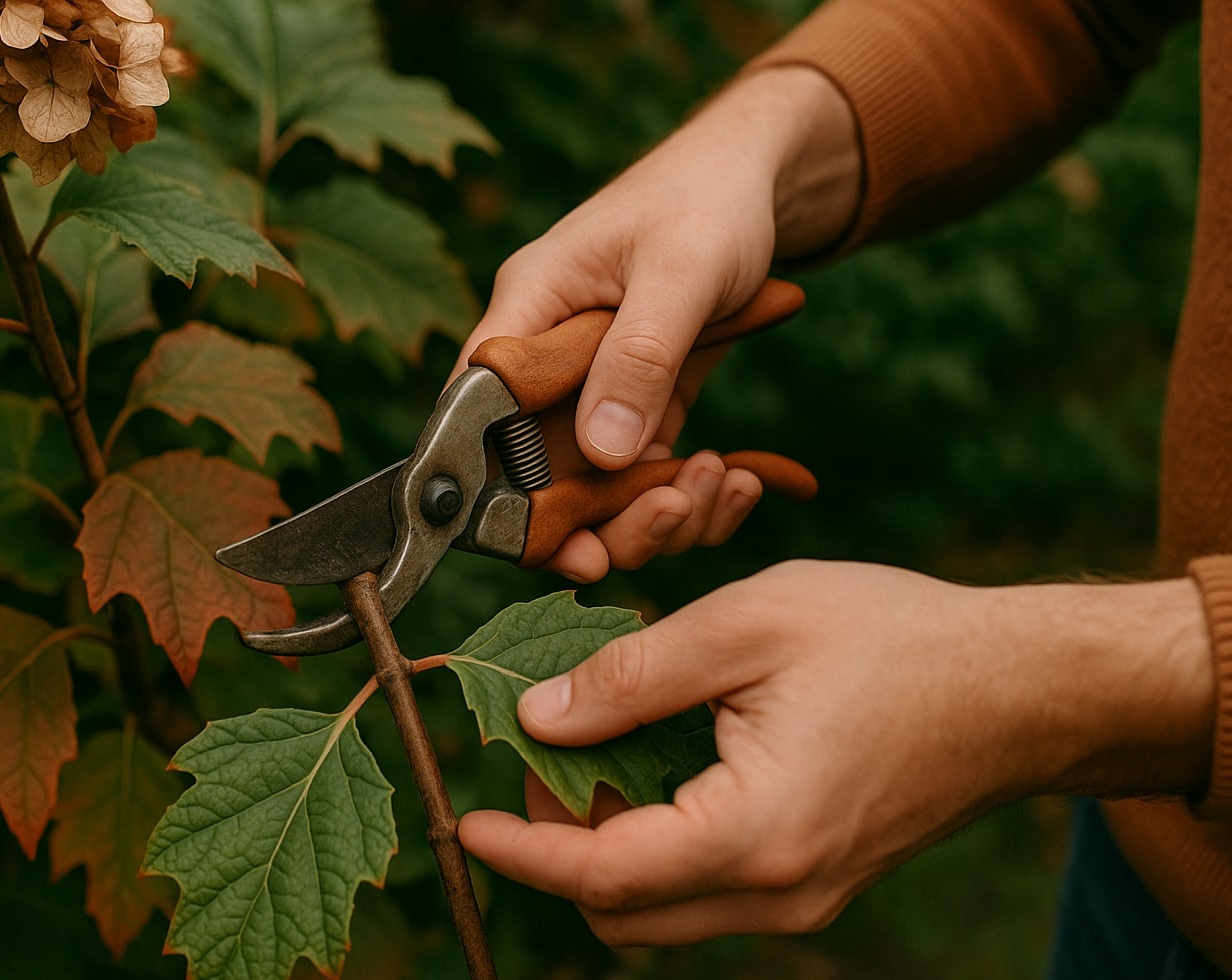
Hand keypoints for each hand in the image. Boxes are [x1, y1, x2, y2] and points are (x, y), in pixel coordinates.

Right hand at [455, 66, 859, 581]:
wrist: (756, 182)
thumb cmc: (709, 201)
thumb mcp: (681, 270)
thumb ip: (638, 357)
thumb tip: (602, 452)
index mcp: (527, 310)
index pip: (474, 413)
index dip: (493, 491)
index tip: (552, 545)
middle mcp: (548, 359)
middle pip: (533, 476)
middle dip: (595, 523)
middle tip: (661, 525)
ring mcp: (592, 389)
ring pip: (593, 491)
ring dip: (655, 513)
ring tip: (721, 482)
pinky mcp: (638, 405)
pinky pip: (643, 479)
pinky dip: (687, 495)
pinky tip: (737, 480)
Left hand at [458, 560, 1214, 945]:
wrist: (1022, 688)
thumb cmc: (897, 640)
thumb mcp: (749, 625)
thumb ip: (631, 677)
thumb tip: (538, 717)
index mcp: (756, 831)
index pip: (600, 875)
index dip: (519, 852)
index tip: (462, 820)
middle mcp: (778, 891)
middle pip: (621, 912)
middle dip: (559, 847)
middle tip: (547, 752)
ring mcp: (802, 898)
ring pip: (661, 908)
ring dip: (609, 845)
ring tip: (605, 745)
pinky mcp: (816, 883)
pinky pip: (707, 889)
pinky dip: (660, 842)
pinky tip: (665, 759)